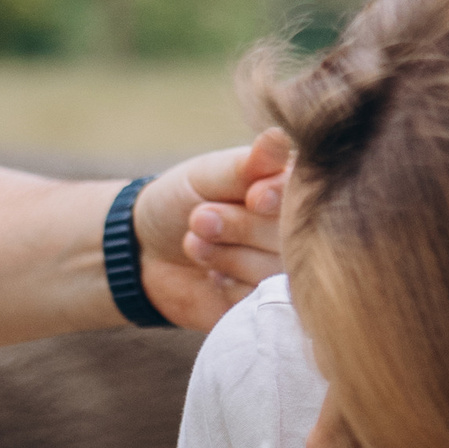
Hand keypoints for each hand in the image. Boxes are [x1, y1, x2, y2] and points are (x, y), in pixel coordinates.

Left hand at [133, 130, 291, 329]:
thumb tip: (277, 138)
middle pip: (290, 235)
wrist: (143, 253)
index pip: (305, 194)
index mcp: (289, 190)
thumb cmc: (179, 202)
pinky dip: (227, 287)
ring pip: (273, 270)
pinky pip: (258, 301)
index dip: (282, 198)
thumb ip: (246, 165)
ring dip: (226, 257)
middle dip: (240, 226)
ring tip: (194, 244)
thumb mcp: (207, 176)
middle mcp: (295, 232)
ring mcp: (282, 273)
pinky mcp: (263, 309)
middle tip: (199, 218)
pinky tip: (210, 277)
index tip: (254, 197)